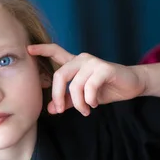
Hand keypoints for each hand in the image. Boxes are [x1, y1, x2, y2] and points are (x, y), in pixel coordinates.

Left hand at [28, 43, 145, 115]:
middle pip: (59, 75)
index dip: (42, 49)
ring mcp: (93, 62)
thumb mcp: (83, 97)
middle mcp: (82, 59)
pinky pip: (89, 86)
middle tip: (60, 110)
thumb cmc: (106, 89)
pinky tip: (94, 104)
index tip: (28, 49)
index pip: (56, 52)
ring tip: (85, 110)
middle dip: (57, 95)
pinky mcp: (105, 68)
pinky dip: (90, 99)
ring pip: (75, 85)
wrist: (131, 85)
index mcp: (75, 64)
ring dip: (78, 103)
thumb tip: (50, 109)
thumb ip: (66, 101)